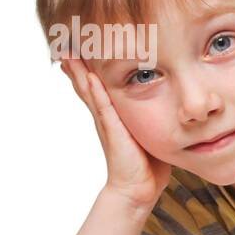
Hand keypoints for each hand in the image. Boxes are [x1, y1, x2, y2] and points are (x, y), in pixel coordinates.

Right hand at [60, 54, 170, 209]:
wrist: (138, 189)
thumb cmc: (146, 163)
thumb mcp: (149, 132)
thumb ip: (152, 117)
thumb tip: (169, 106)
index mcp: (114, 116)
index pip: (100, 88)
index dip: (90, 70)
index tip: (82, 49)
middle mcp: (106, 118)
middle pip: (88, 86)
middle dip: (78, 66)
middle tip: (66, 46)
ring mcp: (107, 124)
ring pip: (90, 93)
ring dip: (79, 74)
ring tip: (68, 55)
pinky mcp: (113, 132)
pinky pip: (103, 108)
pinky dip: (95, 92)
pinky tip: (88, 78)